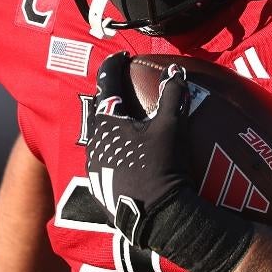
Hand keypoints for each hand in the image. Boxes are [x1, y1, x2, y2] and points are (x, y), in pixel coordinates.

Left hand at [86, 51, 195, 245]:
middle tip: (125, 88)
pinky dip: (115, 149)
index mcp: (107, 121)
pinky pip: (105, 158)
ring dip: (113, 126)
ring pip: (101, 135)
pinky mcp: (100, 185)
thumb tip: (176, 72)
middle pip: (100, 109)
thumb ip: (172, 96)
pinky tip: (129, 154)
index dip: (114, 66)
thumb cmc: (161, 165)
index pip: (107, 83)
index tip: (122, 57)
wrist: (156, 215)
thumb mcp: (170, 127)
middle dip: (112, 97)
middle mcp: (95, 140)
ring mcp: (95, 164)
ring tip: (129, 123)